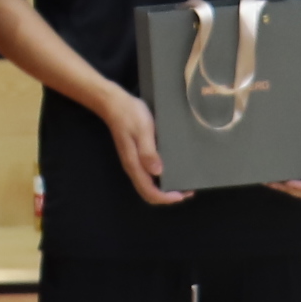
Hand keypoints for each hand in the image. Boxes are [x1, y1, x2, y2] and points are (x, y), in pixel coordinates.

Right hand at [98, 88, 185, 205]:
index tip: (183, 194)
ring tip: (183, 181)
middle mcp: (133, 168)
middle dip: (167, 196)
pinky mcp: (136, 156)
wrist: (113, 103)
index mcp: (134, 164)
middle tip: (187, 190)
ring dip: (165, 188)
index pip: (149, 192)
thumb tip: (158, 172)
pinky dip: (161, 178)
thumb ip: (148, 152)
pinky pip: (148, 175)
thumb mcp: (142, 131)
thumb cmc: (130, 115)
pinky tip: (172, 169)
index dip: (166, 198)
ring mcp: (134, 162)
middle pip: (148, 192)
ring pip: (148, 185)